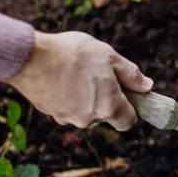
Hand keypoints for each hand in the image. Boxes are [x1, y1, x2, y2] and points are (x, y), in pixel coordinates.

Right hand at [6, 31, 152, 130]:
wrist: (30, 57)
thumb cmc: (73, 54)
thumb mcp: (109, 57)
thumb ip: (131, 75)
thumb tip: (147, 86)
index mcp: (108, 107)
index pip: (128, 122)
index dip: (131, 108)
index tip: (127, 93)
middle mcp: (89, 119)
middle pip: (105, 114)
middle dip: (105, 97)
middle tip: (97, 73)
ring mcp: (67, 118)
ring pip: (84, 110)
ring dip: (85, 96)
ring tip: (76, 71)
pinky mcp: (50, 113)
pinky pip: (66, 106)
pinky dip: (67, 95)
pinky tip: (60, 75)